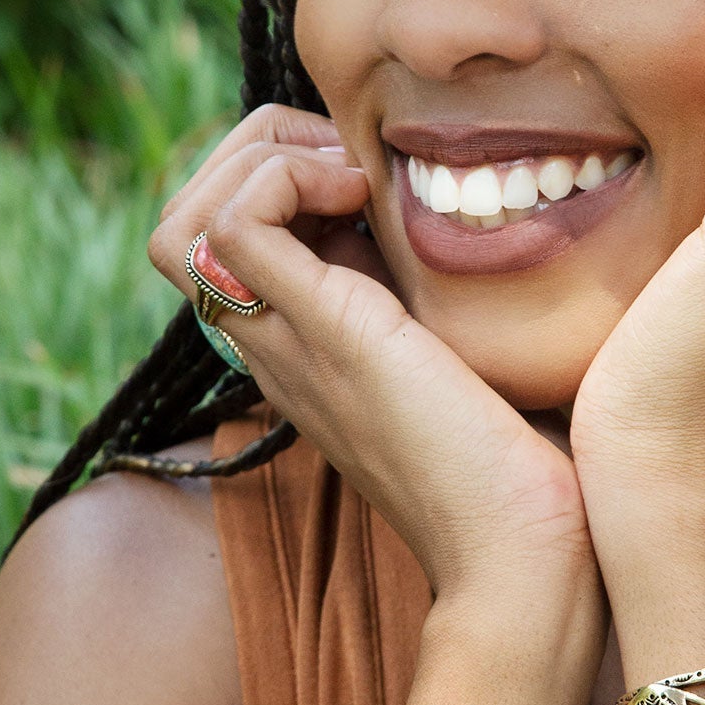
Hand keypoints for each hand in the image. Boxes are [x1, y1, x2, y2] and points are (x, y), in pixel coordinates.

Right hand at [150, 105, 597, 605]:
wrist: (524, 552)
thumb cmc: (525, 468)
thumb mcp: (469, 358)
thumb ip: (443, 306)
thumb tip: (474, 229)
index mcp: (306, 349)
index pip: (220, 241)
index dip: (274, 175)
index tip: (365, 177)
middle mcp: (277, 347)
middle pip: (179, 225)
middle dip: (255, 153)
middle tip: (351, 165)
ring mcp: (288, 343)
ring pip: (180, 223)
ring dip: (260, 161)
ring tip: (349, 178)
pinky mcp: (322, 333)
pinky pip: (231, 226)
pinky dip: (286, 178)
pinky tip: (362, 196)